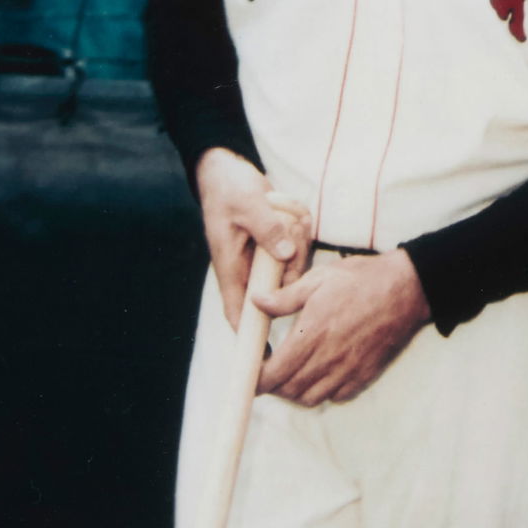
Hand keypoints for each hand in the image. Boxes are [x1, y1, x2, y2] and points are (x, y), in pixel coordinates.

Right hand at [194, 147, 311, 329]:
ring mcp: (266, 256)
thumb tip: (286, 254)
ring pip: (296, 263)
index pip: (240, 314)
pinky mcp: (278, 243)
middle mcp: (250, 268)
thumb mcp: (247, 205)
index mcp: (232, 269)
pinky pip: (300, 243)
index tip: (270, 357)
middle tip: (288, 226)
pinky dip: (299, 223)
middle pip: (284, 287)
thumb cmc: (229, 190)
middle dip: (294, 260)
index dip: (252, 338)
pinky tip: (285, 205)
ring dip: (297, 235)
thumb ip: (267, 229)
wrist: (227, 170)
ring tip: (282, 209)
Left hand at [253, 249, 431, 405]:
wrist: (408, 289)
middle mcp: (328, 358)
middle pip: (287, 390)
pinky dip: (321, 392)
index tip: (251, 370)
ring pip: (309, 398)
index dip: (256, 378)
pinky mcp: (364, 375)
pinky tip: (320, 373)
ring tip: (292, 373)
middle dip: (272, 385)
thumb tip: (256, 302)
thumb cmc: (363, 280)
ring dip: (294, 391)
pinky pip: (334, 396)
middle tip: (269, 369)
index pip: (273, 373)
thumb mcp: (320, 278)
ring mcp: (347, 370)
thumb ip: (285, 296)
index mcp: (312, 333)